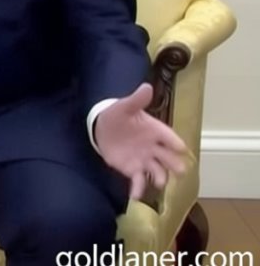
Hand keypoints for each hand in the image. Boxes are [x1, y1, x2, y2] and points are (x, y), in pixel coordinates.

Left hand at [93, 82, 189, 198]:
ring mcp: (144, 160)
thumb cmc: (118, 115)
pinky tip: (135, 196)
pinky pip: (138, 181)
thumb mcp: (124, 106)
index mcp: (156, 131)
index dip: (175, 143)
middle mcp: (154, 148)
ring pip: (157, 172)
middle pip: (169, 158)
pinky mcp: (132, 169)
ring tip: (160, 184)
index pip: (170, 138)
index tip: (181, 148)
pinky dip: (138, 189)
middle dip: (175, 164)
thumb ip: (136, 100)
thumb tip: (146, 87)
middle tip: (180, 171)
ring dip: (160, 178)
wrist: (102, 126)